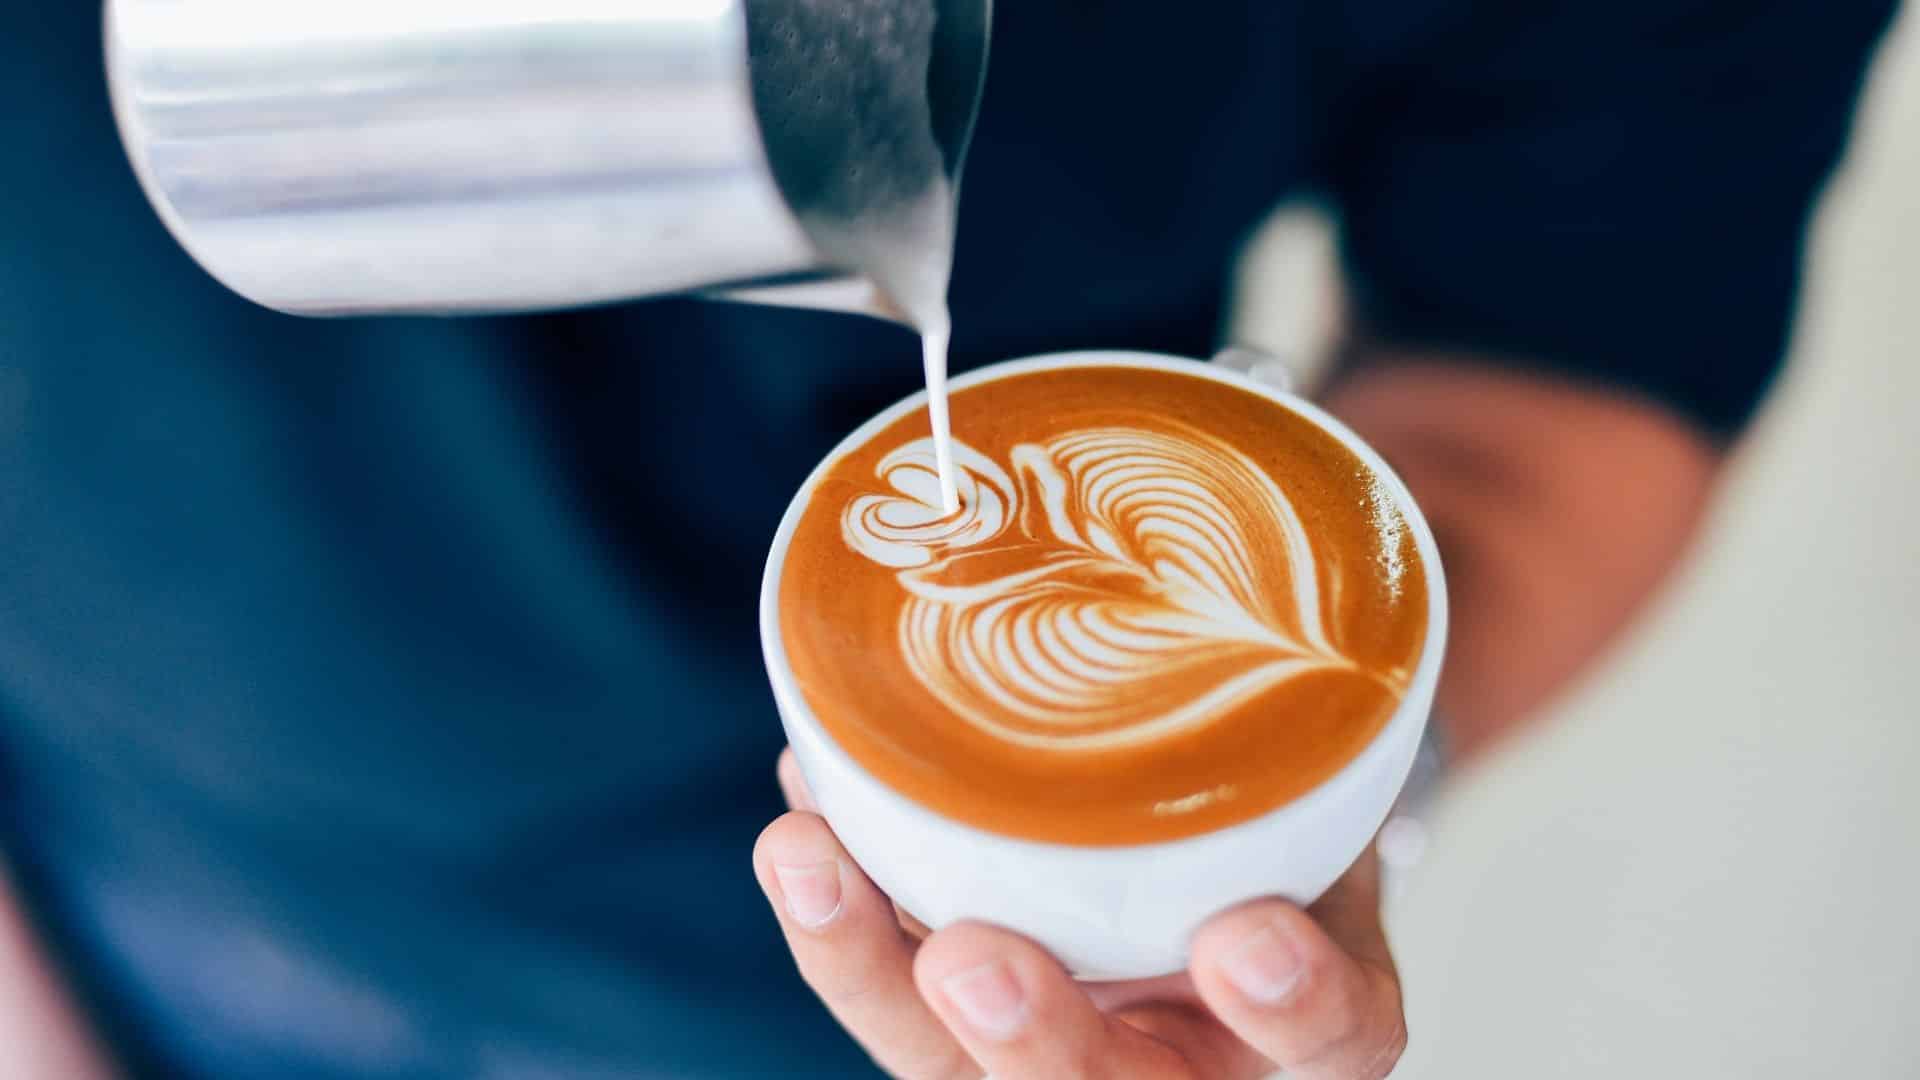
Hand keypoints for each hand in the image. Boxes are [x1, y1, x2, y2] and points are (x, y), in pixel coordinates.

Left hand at [753, 750, 1406, 1078]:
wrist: (1237, 857)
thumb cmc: (1294, 826)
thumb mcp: (1337, 783)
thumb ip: (1304, 731)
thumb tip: (1234, 589)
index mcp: (1310, 1023)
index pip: (1331, 1037)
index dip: (1294, 1003)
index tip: (1250, 935)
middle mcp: (1183, 1060)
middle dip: (1035, 1040)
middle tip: (970, 963)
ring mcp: (1065, 1045)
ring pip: (952, 1062)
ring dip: (866, 966)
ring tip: (807, 859)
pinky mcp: (960, 1025)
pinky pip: (884, 994)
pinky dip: (836, 921)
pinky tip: (802, 834)